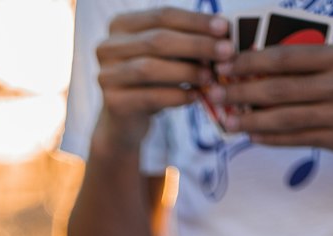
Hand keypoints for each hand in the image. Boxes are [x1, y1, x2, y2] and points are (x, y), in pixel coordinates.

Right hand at [95, 6, 232, 147]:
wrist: (125, 122)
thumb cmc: (151, 82)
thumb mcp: (167, 56)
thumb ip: (187, 42)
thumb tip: (224, 32)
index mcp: (121, 25)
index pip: (163, 15)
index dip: (195, 21)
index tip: (224, 28)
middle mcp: (107, 47)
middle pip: (157, 40)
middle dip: (196, 45)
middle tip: (226, 52)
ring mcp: (105, 75)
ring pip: (150, 68)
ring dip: (186, 72)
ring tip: (211, 77)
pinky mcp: (112, 103)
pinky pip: (149, 97)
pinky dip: (175, 96)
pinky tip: (194, 97)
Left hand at [215, 45, 332, 159]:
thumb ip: (313, 67)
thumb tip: (264, 71)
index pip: (286, 56)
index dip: (250, 60)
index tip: (225, 63)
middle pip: (278, 88)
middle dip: (240, 91)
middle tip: (214, 93)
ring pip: (283, 117)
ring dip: (249, 119)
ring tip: (226, 120)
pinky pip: (297, 138)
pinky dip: (271, 137)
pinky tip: (252, 135)